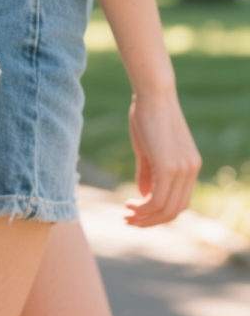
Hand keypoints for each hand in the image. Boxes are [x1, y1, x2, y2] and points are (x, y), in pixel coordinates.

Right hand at [125, 88, 201, 227]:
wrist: (153, 95)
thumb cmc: (148, 115)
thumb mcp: (148, 148)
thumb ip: (148, 172)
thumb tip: (144, 195)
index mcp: (189, 166)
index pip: (179, 201)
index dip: (159, 213)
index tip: (137, 213)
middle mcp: (190, 170)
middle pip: (175, 210)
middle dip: (151, 220)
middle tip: (129, 220)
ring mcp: (182, 170)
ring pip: (167, 208)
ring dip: (146, 217)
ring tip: (126, 215)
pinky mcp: (169, 167)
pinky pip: (158, 199)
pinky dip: (144, 208)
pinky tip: (130, 204)